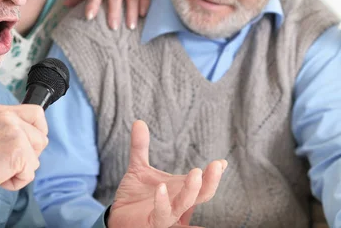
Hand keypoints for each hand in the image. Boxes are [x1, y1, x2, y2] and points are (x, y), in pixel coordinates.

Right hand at [0, 104, 47, 191]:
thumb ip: (11, 128)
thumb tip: (33, 138)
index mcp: (4, 112)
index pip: (37, 113)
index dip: (39, 130)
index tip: (30, 142)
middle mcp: (11, 119)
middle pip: (42, 139)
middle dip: (29, 154)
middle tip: (7, 159)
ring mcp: (16, 134)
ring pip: (36, 158)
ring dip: (21, 169)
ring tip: (1, 168)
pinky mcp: (19, 152)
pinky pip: (30, 173)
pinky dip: (17, 181)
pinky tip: (0, 177)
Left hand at [107, 121, 226, 227]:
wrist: (119, 217)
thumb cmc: (135, 196)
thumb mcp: (139, 168)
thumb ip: (141, 146)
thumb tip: (138, 121)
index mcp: (180, 189)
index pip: (203, 183)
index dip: (214, 174)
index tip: (222, 162)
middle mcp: (178, 202)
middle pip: (202, 194)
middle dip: (212, 181)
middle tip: (217, 165)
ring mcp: (167, 213)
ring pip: (185, 204)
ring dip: (192, 190)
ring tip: (197, 173)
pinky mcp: (153, 221)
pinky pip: (161, 213)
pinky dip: (162, 202)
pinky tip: (161, 188)